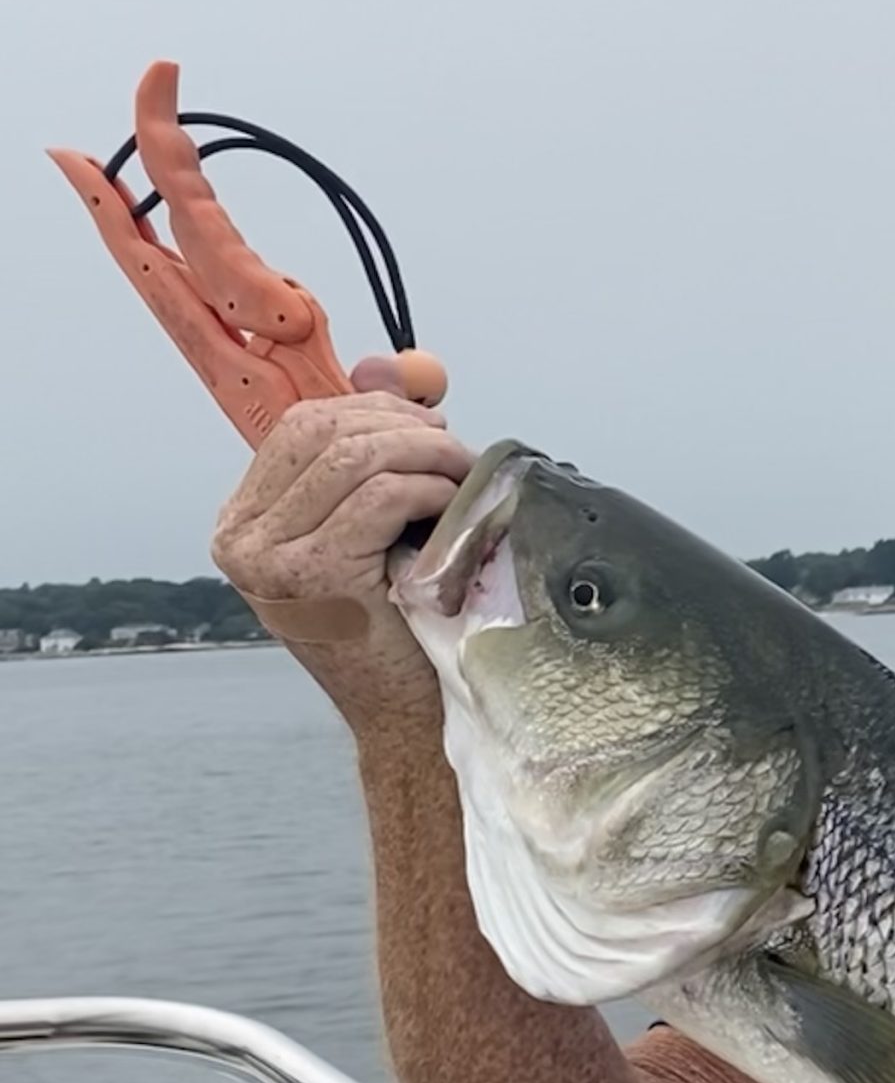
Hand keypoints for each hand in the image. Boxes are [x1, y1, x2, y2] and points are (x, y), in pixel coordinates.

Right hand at [208, 355, 473, 738]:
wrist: (409, 716)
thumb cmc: (403, 625)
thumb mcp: (379, 531)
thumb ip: (375, 456)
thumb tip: (395, 367)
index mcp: (244, 522)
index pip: (302, 426)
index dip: (373, 410)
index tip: (431, 426)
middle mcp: (241, 538)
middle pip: (323, 430)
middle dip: (403, 425)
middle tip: (458, 450)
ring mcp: (268, 559)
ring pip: (353, 457)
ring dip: (425, 453)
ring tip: (466, 476)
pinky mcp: (311, 576)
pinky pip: (378, 496)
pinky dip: (428, 489)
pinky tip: (456, 508)